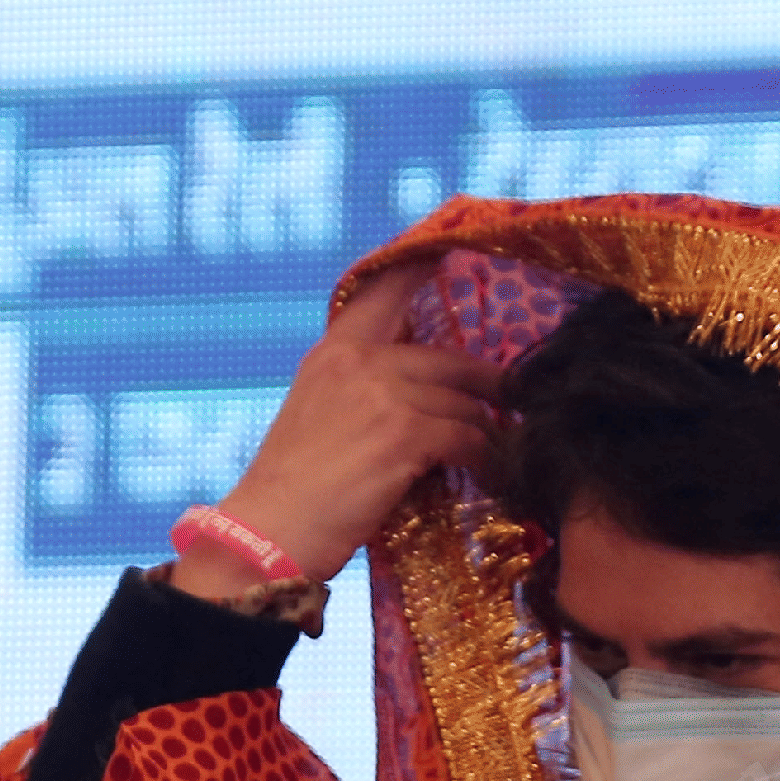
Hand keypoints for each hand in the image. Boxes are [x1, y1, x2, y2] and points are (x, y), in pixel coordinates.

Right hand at [192, 261, 499, 594]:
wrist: (267, 535)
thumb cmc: (292, 491)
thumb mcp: (319, 416)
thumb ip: (361, 390)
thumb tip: (420, 391)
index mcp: (333, 352)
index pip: (383, 290)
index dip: (422, 264)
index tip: (453, 245)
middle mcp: (358, 360)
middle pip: (448, 358)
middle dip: (487, 381)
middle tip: (512, 397)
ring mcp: (382, 394)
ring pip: (463, 400)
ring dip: (489, 429)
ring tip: (503, 450)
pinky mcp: (404, 434)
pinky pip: (468, 436)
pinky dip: (487, 458)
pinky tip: (494, 475)